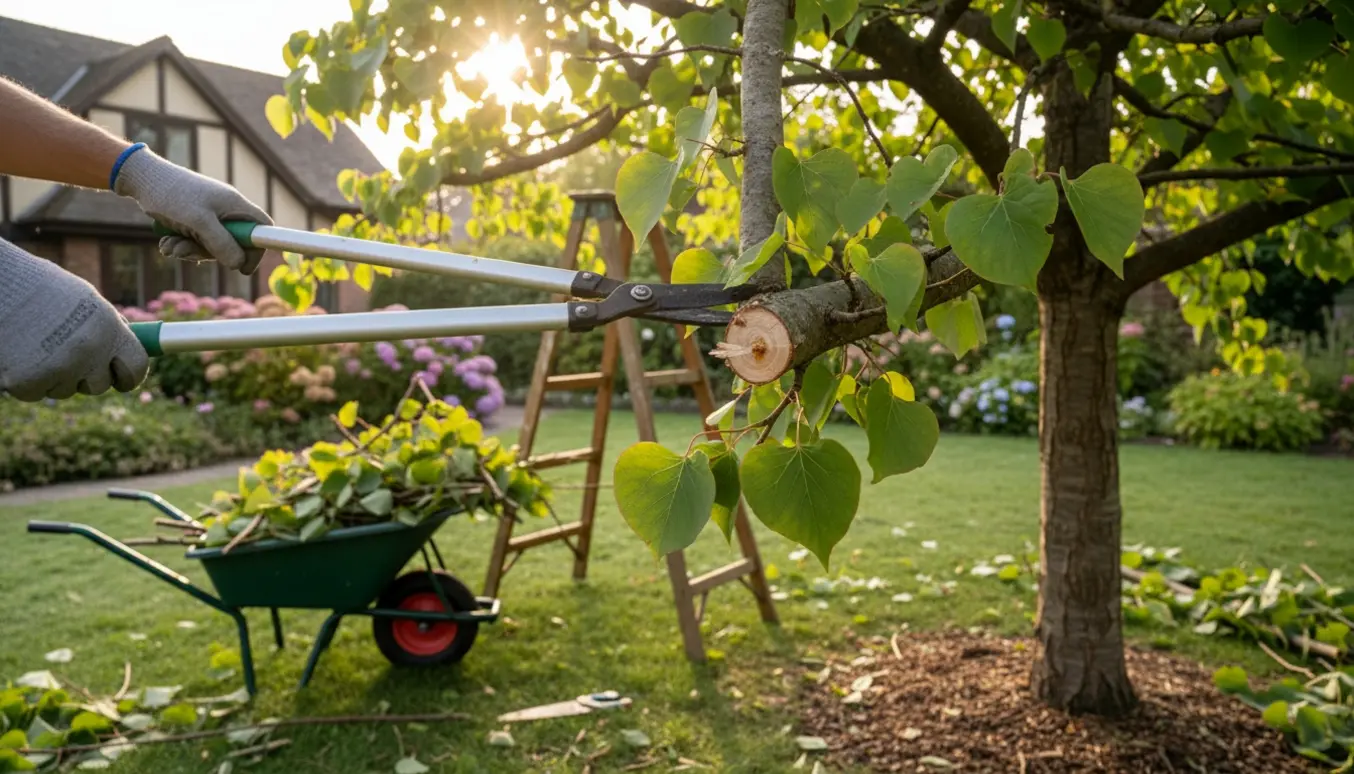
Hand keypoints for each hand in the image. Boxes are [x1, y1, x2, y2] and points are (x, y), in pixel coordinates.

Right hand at [0, 240, 148, 400]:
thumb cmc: (40, 288)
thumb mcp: (85, 300)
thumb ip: (107, 328)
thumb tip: (125, 351)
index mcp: (108, 328)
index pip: (136, 368)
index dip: (128, 375)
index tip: (120, 377)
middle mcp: (89, 351)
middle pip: (99, 385)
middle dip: (85, 375)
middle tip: (65, 354)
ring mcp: (59, 369)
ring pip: (65, 390)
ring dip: (54, 375)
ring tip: (35, 344)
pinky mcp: (28, 382)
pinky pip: (35, 392)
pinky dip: (27, 379)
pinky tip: (18, 353)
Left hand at [113, 147, 272, 274]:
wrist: (141, 178)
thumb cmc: (171, 195)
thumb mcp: (198, 222)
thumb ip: (221, 243)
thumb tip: (239, 264)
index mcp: (234, 205)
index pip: (262, 229)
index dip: (257, 250)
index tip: (243, 268)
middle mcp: (225, 209)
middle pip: (234, 243)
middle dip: (209, 254)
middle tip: (186, 252)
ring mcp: (209, 214)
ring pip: (211, 245)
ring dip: (189, 250)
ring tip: (169, 245)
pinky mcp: (194, 218)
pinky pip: (196, 241)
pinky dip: (181, 244)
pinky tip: (166, 240)